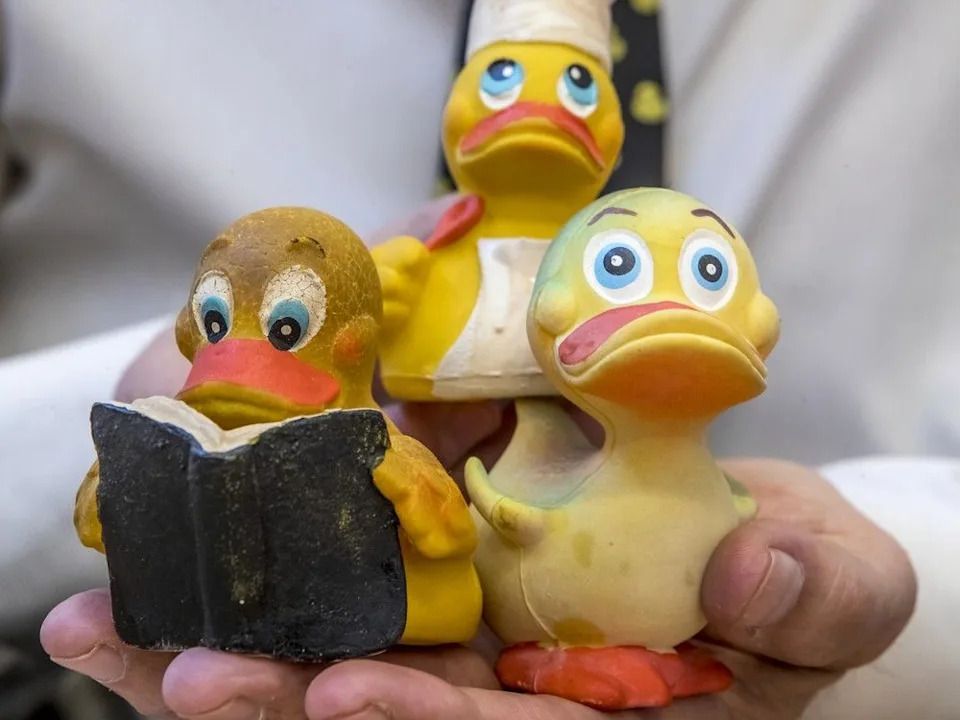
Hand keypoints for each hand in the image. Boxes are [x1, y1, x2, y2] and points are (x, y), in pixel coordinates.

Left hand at [42, 454, 914, 719]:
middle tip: (180, 675)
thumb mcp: (836, 585)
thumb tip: (758, 574)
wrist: (746, 528)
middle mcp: (515, 689)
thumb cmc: (794, 572)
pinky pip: (336, 587)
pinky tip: (152, 580)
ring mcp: (464, 637)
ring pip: (336, 656)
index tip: (352, 693)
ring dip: (229, 651)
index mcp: (604, 716)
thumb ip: (817, 596)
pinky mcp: (434, 573)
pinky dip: (252, 582)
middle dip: (284, 704)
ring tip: (115, 632)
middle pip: (389, 710)